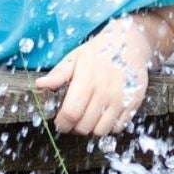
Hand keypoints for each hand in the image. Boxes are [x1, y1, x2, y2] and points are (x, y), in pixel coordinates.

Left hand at [34, 19, 155, 136]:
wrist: (130, 43)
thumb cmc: (99, 52)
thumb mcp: (75, 58)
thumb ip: (58, 74)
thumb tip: (40, 85)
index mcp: (87, 79)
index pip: (71, 113)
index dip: (62, 123)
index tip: (60, 122)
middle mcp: (105, 91)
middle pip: (84, 126)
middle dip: (74, 127)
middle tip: (74, 119)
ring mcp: (121, 99)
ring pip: (101, 131)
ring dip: (92, 128)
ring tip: (89, 117)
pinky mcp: (133, 103)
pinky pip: (118, 128)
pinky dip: (109, 126)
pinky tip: (105, 114)